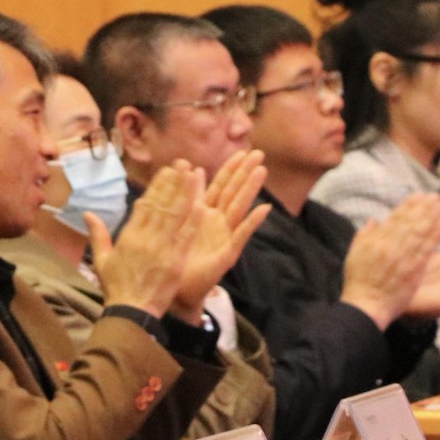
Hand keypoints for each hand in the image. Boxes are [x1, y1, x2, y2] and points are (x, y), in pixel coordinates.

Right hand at [92, 162, 203, 316]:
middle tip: (183, 164)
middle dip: (173, 183)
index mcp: (129, 236)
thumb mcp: (102, 259)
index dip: (157, 186)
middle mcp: (145, 238)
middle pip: (162, 205)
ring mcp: (161, 249)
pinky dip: (193, 221)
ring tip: (194, 176)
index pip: (145, 205)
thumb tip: (87, 213)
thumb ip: (98, 234)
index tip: (167, 171)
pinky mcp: (175, 262)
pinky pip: (186, 238)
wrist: (130, 312)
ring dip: (185, 194)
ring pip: (175, 216)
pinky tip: (203, 205)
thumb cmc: (116, 286)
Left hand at [169, 151, 270, 322]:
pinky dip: (252, 222)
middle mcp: (219, 222)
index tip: (242, 151)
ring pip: (239, 208)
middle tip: (259, 153)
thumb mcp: (181, 219)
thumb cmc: (178, 256)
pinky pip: (241, 235)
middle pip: (234, 192)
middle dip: (245, 173)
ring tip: (262, 171)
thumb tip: (194, 169)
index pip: (221, 186)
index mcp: (206, 213)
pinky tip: (263, 209)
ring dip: (251, 189)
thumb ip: (190, 195)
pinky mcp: (228, 254)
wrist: (176, 289)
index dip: (231, 169)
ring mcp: (225, 237)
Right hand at [341, 193, 439, 327]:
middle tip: (434, 196)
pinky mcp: (414, 268)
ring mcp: (402, 256)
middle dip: (423, 207)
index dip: (407, 206)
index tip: (417, 195)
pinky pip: (428, 246)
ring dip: (432, 216)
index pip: (394, 218)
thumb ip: (364, 235)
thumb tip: (374, 220)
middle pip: (409, 221)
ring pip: (420, 231)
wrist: (366, 305)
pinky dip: (438, 233)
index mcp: (375, 240)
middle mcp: (389, 245)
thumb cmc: (359, 282)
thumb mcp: (354, 254)